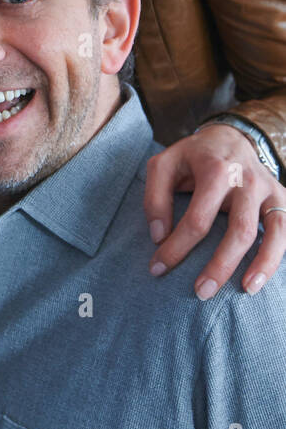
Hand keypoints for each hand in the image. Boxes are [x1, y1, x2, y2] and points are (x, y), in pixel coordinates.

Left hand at [143, 122, 285, 296]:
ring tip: (246, 291)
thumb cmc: (192, 157)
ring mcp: (269, 190)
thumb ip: (155, 198)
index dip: (176, 247)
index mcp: (215, 170)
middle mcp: (247, 181)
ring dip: (262, 265)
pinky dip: (279, 255)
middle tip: (200, 292)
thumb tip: (158, 236)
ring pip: (273, 232)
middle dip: (220, 265)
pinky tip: (264, 277)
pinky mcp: (282, 198)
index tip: (158, 267)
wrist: (230, 136)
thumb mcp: (163, 165)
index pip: (197, 219)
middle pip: (238, 231)